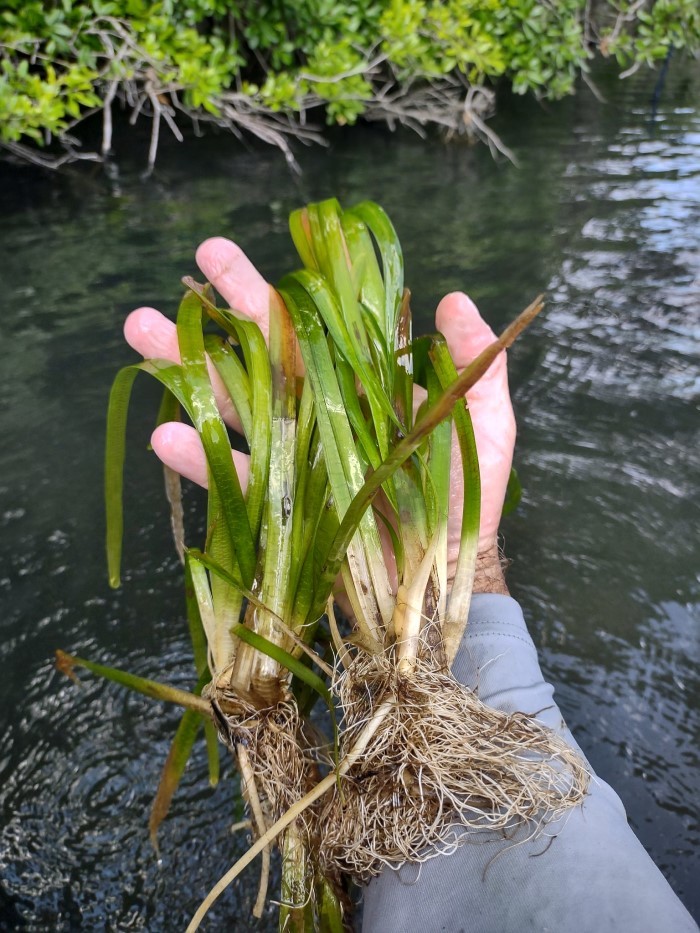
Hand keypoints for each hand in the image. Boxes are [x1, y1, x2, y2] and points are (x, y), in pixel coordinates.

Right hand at [124, 238, 514, 594]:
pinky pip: (235, 475)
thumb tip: (453, 297)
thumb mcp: (486, 424)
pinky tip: (164, 432)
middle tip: (177, 275)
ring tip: (141, 330)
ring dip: (186, 369)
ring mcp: (294, 456)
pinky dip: (198, 457)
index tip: (220, 253)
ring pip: (234, 404)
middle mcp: (319, 411)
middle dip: (215, 314)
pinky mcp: (280, 504)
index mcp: (358, 383)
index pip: (308, 325)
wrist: (445, 569)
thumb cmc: (468, 494)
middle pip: (260, 354)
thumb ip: (474, 363)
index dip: (266, 290)